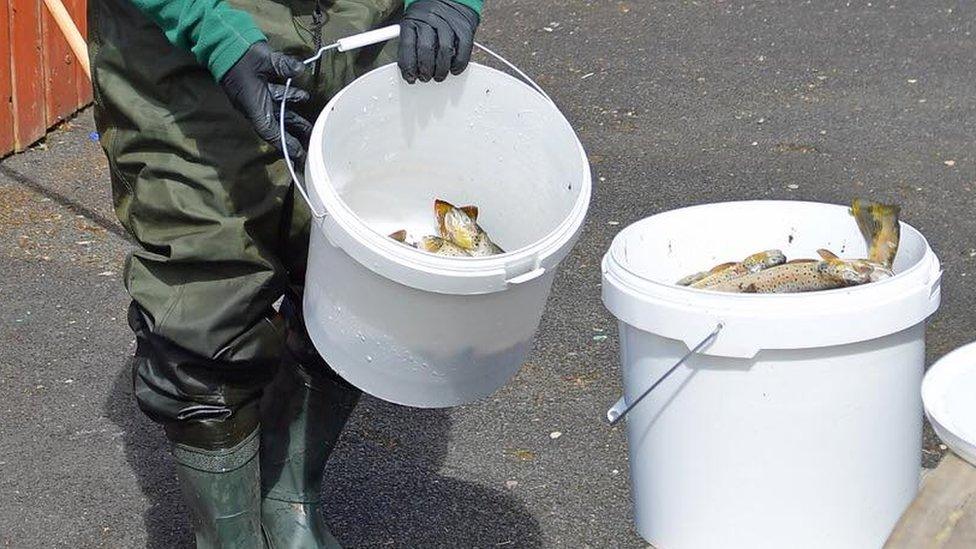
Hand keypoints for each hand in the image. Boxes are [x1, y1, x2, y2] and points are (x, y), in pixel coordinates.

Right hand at [220, 41, 312, 163]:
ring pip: (278, 112)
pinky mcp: (257, 88)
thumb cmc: (241, 55)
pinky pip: (275, 98)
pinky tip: (303, 95)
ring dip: (293, 119)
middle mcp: (255, 105)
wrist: (222, 43)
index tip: (298, 154)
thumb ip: (284, 66)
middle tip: (309, 142)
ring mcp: (256, 97)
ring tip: (309, 125)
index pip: (270, 131)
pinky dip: (288, 99)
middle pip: (277, 125)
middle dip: (293, 134)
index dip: (284, 143)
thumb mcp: (264, 59)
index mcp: (254, 105)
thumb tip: (301, 69)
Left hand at [398, 0, 479, 83]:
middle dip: (425, 69)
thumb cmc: (430, 16)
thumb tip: (408, 69)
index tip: (410, 76)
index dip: (409, 65)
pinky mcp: (464, 27)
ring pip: (444, 50)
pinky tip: (454, 69)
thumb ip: (410, 44)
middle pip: (426, 49)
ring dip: (441, 70)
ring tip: (438, 76)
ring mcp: (448, 23)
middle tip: (425, 78)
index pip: (408, 45)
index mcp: (413, 19)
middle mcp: (430, 19)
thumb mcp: (414, 25)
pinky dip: (459, 64)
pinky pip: (463, 49)